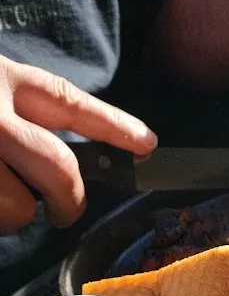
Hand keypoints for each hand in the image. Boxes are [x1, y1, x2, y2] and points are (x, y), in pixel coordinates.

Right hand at [0, 55, 156, 234]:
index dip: (113, 126)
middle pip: (59, 168)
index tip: (147, 143)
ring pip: (19, 207)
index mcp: (4, 81)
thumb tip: (61, 169)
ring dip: (9, 214)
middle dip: (70, 201)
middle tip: (64, 214)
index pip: (70, 103)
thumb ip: (21, 117)